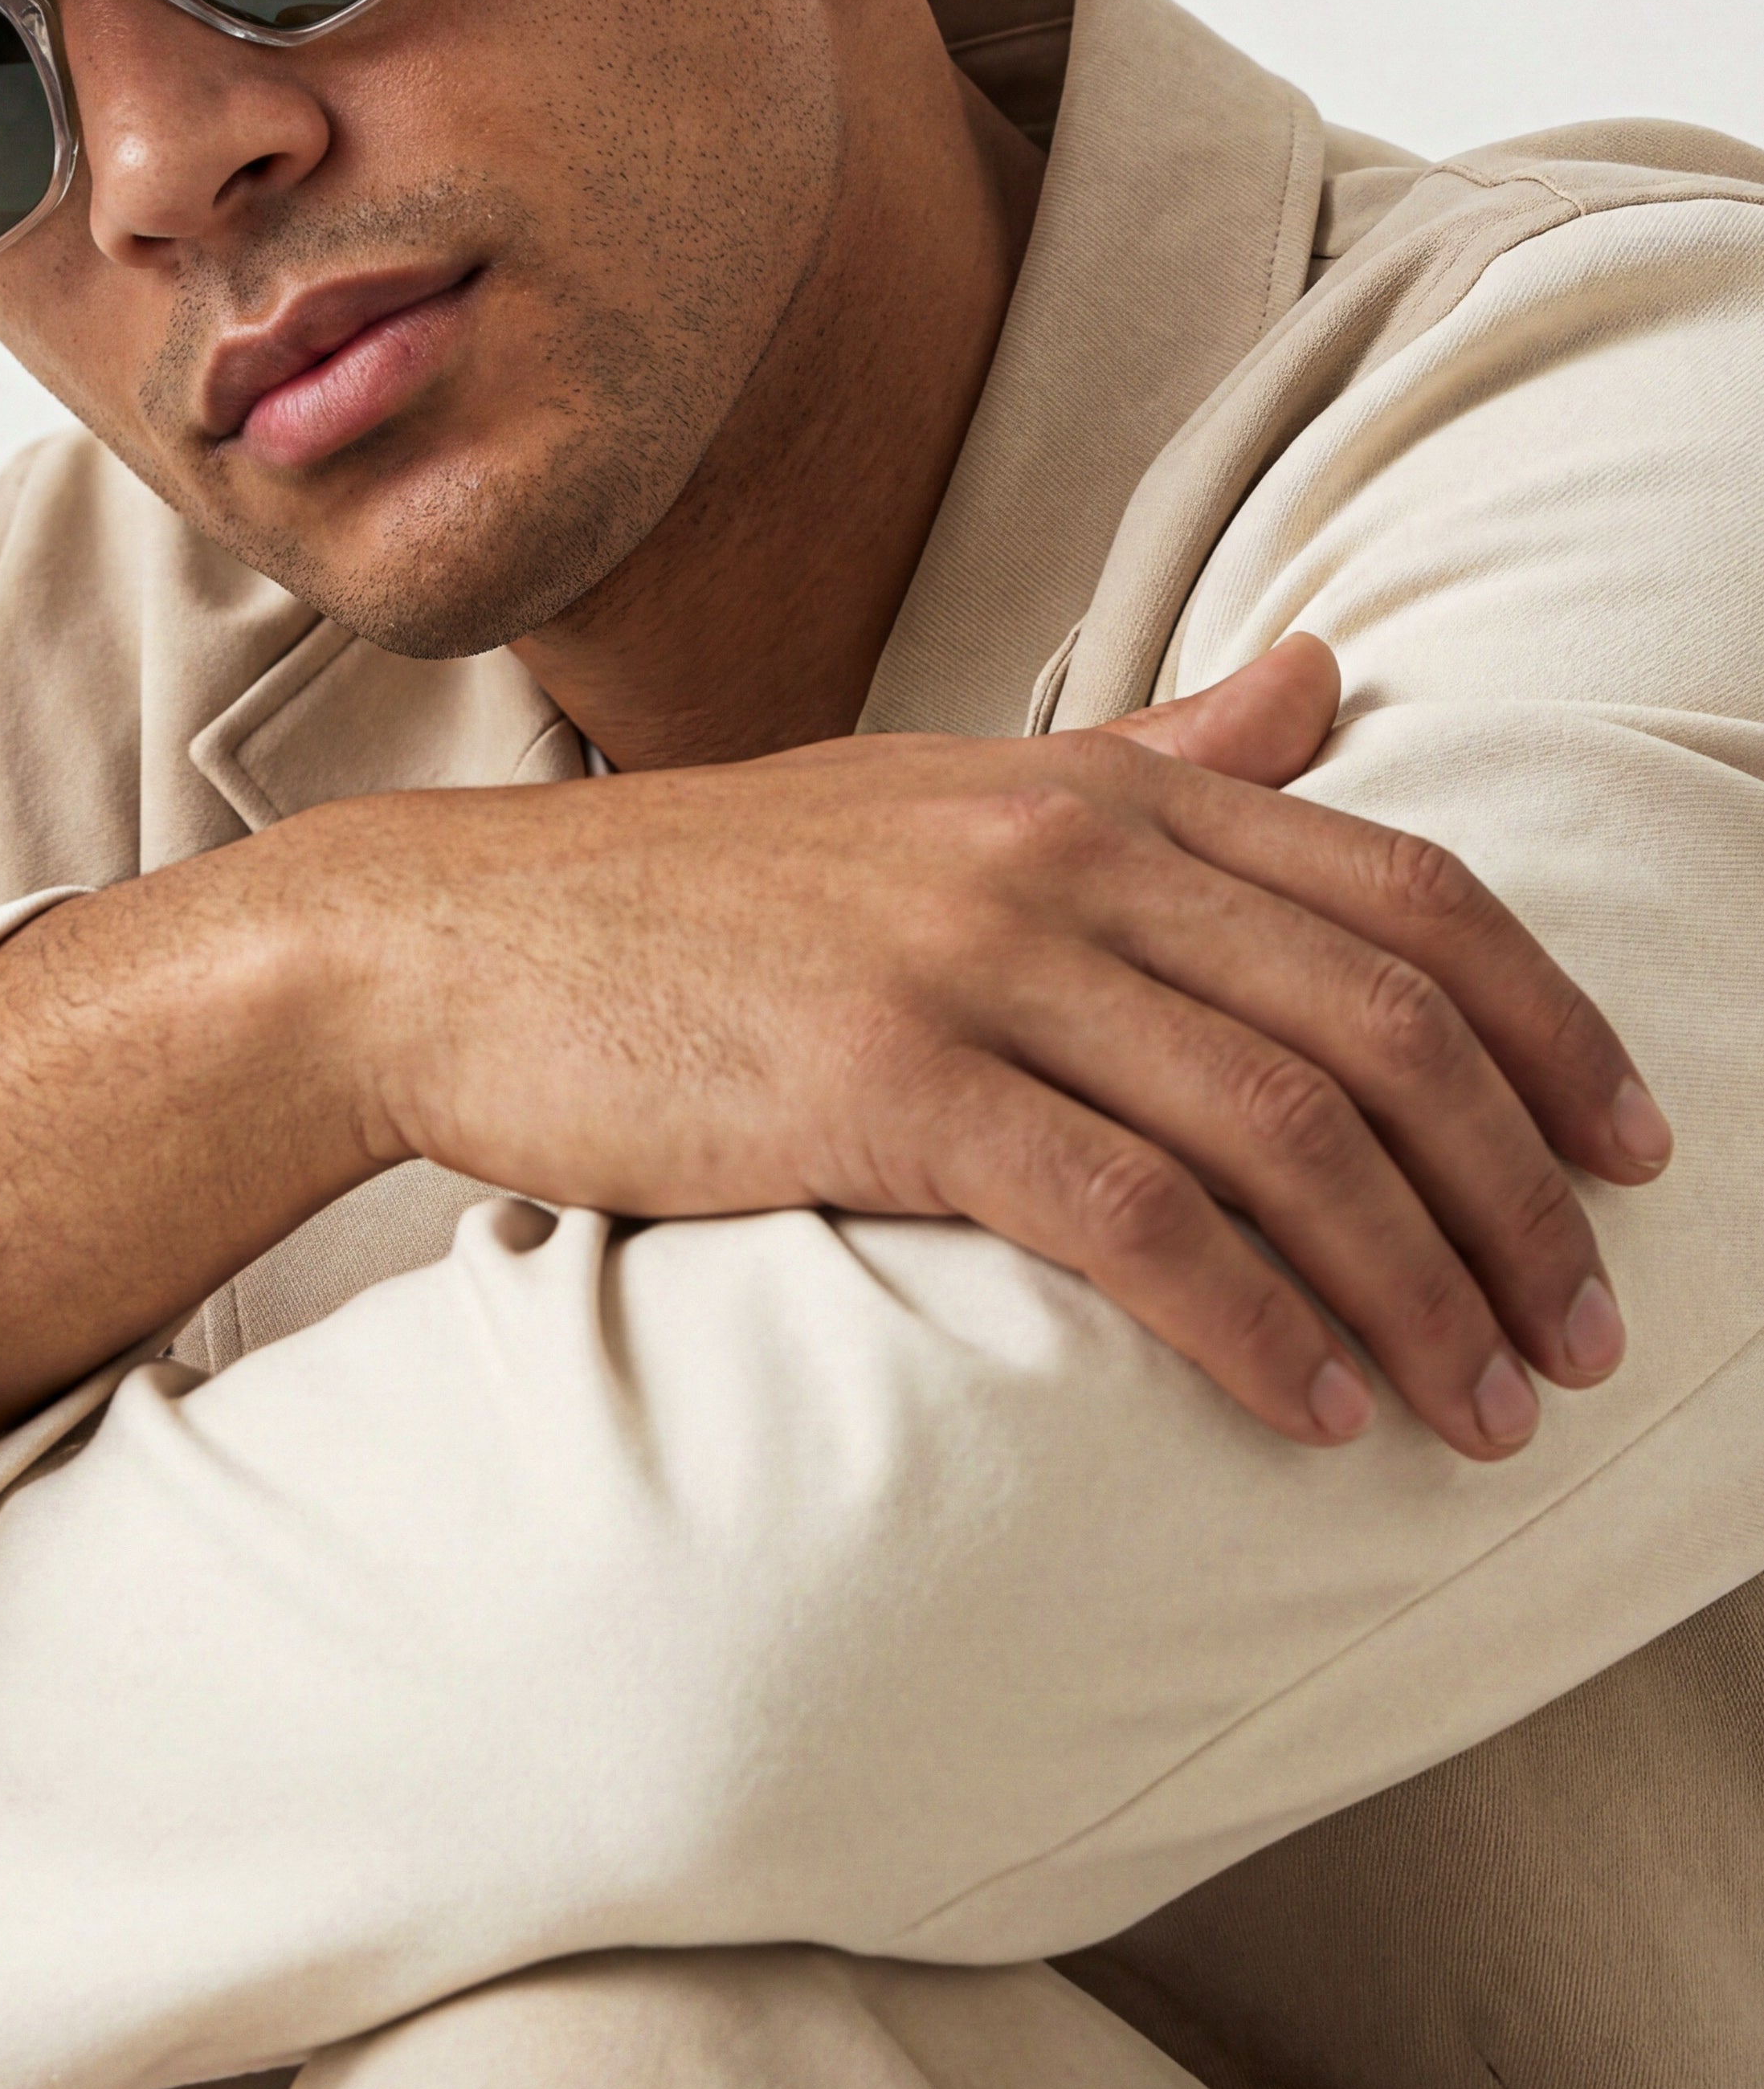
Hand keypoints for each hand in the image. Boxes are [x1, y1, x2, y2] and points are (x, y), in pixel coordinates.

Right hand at [333, 637, 1669, 1459]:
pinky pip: (1132, 1214)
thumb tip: (1329, 681)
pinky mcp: (883, 1080)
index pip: (1407, 894)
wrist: (454, 944)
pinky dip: (1252, 1323)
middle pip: (1384, 1023)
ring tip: (1483, 1407)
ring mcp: (972, 957)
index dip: (1554, 1031)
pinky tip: (1311, 1407)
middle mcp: (1061, 850)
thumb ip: (1150, 754)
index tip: (1634, 1157)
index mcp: (1094, 784)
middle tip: (1590, 1336)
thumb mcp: (941, 793)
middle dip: (1518, 1199)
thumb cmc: (697, 897)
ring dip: (1419, 1287)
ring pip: (1284, 1129)